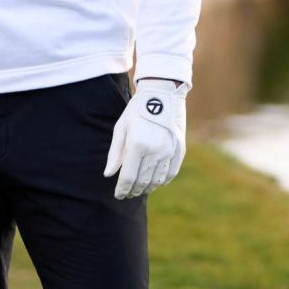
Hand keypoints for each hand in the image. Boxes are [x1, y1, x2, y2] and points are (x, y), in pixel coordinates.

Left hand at [103, 78, 187, 199]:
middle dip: (133, 190)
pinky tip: (155, 183)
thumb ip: (114, 153)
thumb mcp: (121, 127)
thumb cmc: (137, 110)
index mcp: (137, 144)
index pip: (128, 176)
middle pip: (142, 181)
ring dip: (147, 188)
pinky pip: (171, 173)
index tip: (118, 195)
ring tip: (140, 189)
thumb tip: (109, 175)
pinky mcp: (179, 150)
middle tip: (128, 194)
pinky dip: (162, 182)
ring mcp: (169, 151)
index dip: (122, 189)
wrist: (163, 93)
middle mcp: (154, 150)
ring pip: (157, 180)